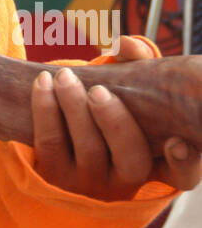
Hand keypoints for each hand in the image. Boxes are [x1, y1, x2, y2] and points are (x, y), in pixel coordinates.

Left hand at [31, 35, 201, 199]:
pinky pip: (49, 145)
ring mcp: (91, 183)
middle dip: (114, 122)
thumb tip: (127, 44)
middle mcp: (128, 181)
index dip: (185, 162)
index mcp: (157, 162)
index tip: (176, 141)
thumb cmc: (108, 105)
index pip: (183, 175)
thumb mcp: (128, 89)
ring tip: (65, 76)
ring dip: (74, 108)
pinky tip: (43, 82)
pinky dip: (45, 109)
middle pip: (131, 161)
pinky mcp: (55, 177)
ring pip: (88, 151)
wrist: (61, 126)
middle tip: (98, 91)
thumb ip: (138, 65)